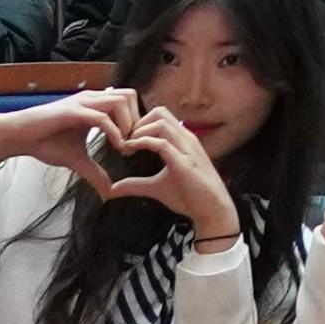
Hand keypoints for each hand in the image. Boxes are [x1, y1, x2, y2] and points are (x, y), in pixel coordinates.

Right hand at [0, 91, 129, 170]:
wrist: (19, 136)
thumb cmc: (45, 143)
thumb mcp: (77, 160)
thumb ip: (95, 172)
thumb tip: (109, 192)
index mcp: (94, 106)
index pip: (128, 101)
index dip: (137, 120)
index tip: (135, 145)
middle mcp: (91, 99)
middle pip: (130, 95)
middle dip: (137, 119)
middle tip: (134, 144)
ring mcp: (82, 103)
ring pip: (120, 101)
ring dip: (128, 124)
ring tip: (125, 147)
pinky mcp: (73, 111)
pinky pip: (102, 117)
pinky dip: (114, 131)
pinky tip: (117, 147)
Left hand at [88, 105, 240, 246]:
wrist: (212, 211)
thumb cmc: (190, 198)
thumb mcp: (156, 188)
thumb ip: (136, 184)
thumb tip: (112, 188)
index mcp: (182, 141)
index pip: (161, 116)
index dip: (140, 123)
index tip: (126, 139)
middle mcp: (186, 139)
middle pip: (160, 112)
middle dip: (138, 121)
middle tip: (124, 139)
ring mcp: (187, 149)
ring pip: (160, 122)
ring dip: (139, 130)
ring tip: (127, 144)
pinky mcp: (185, 162)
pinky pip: (162, 143)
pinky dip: (143, 142)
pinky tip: (131, 149)